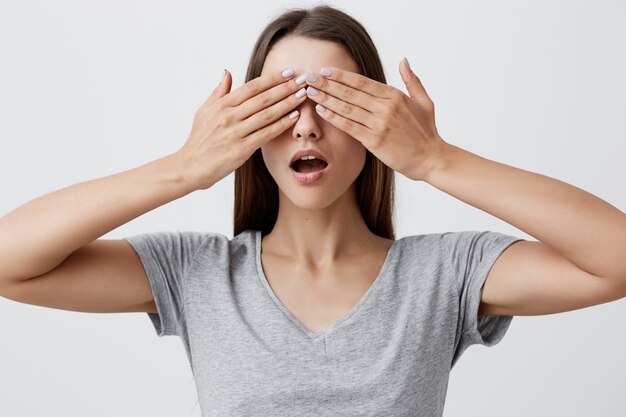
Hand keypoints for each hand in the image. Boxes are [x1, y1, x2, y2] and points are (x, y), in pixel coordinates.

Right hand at [177, 68, 306, 189]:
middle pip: (263, 98)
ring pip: (267, 114)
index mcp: (222, 105)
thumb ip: (219, 91)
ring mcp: (236, 132)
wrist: (190, 166)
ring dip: (288, 103)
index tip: (288, 72)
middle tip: (303, 79)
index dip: (272, 78)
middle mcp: (229, 116)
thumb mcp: (204, 111)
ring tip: (303, 95)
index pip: (252, 87)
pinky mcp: (242, 149)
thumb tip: (227, 72)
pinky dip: (281, 124)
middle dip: (285, 88)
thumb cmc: (199, 139)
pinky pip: (266, 134)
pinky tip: (294, 117)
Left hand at [303, 59, 447, 180]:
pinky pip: (349, 126)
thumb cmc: (427, 132)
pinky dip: (334, 117)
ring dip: (325, 98)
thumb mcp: (424, 101)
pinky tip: (321, 110)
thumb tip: (403, 60)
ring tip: (310, 91)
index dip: (341, 76)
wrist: (431, 159)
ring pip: (347, 107)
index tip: (325, 70)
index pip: (362, 82)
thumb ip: (412, 81)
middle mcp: (386, 107)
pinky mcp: (374, 140)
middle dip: (327, 84)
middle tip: (309, 77)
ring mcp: (379, 123)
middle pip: (350, 92)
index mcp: (395, 95)